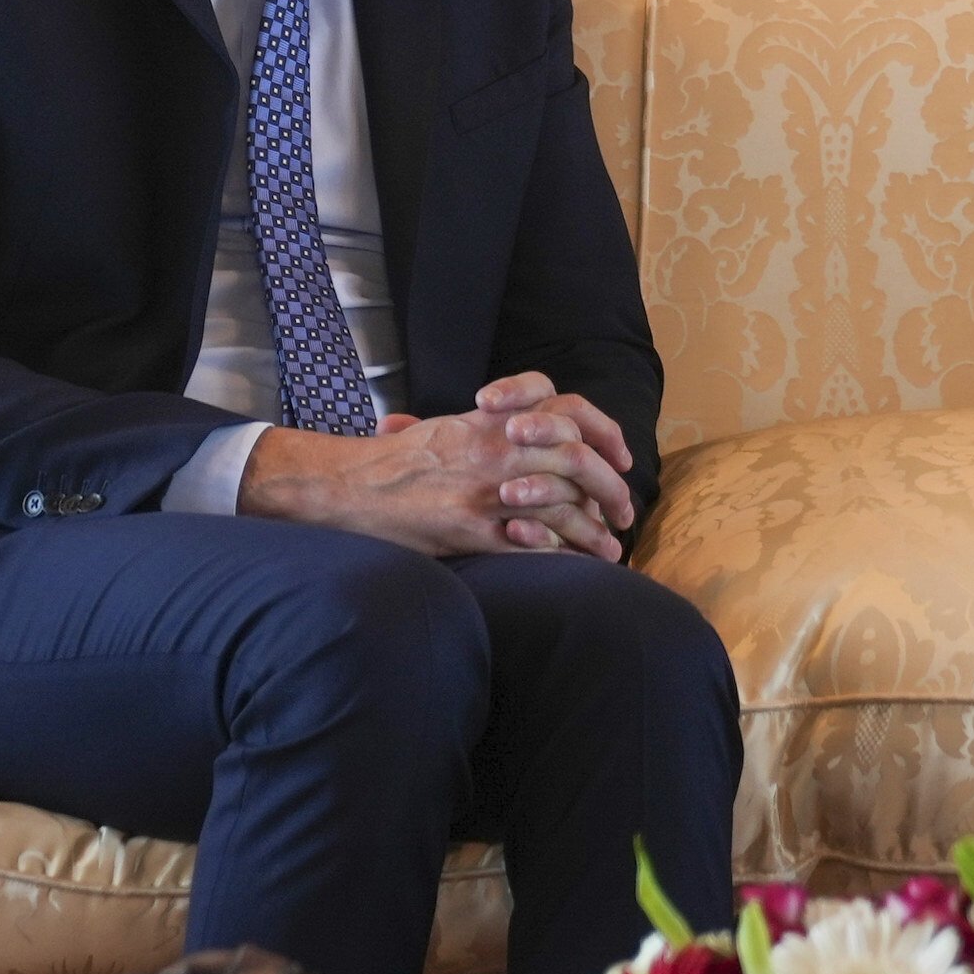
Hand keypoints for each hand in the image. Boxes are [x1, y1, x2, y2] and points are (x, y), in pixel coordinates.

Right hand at [238, 373, 638, 560]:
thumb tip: (537, 431)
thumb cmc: (398, 460)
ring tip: (611, 546)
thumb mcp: (449, 428)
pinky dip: (562, 554)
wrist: (350, 486)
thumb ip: (493, 427)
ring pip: (563, 502)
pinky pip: (531, 542)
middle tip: (624, 510)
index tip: (619, 454)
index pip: (565, 407)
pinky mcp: (472, 529)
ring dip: (594, 527)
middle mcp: (496, 446)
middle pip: (577, 457)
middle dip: (611, 485)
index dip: (603, 429)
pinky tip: (577, 566)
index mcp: (493, 419)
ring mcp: (485, 488)